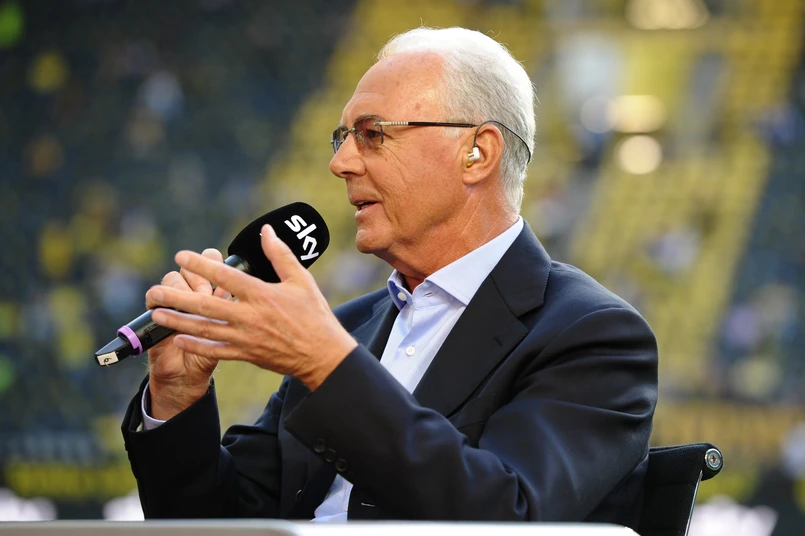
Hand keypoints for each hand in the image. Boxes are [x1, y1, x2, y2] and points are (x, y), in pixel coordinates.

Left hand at [146, 225, 357, 390]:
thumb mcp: (301, 279)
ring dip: (178, 320)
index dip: (201, 265)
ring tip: (157, 313)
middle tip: (154, 290)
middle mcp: (249, 316)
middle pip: (205, 304)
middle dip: (177, 296)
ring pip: (204, 328)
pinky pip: (215, 350)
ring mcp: (245, 337)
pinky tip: (178, 338)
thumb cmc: (314, 314)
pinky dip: (195, 345)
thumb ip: (280, 254)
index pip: (225, 276)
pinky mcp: (246, 354)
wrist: (322, 354)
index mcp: (262, 294)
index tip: (181, 256)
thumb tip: (267, 230)